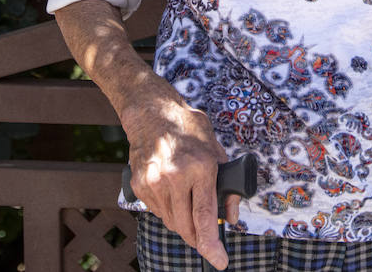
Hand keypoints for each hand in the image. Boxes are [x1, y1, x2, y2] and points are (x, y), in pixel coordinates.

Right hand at [121, 79, 238, 269]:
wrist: (151, 114)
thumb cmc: (188, 129)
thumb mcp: (216, 150)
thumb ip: (227, 184)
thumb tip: (230, 217)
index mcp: (199, 167)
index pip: (205, 216)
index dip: (212, 244)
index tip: (219, 261)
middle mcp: (174, 177)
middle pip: (187, 227)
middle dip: (199, 239)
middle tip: (207, 240)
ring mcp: (154, 183)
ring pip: (172, 223)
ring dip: (184, 224)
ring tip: (189, 205)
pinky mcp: (140, 186)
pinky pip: (158, 212)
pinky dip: (169, 212)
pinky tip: (173, 195)